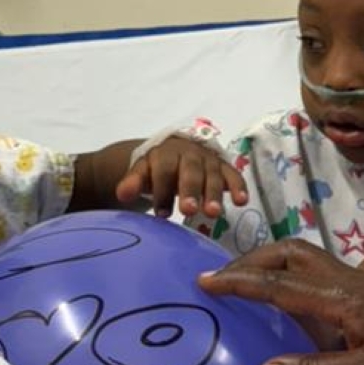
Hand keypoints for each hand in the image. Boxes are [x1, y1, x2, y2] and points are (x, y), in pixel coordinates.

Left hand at [116, 137, 247, 217]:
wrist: (172, 150)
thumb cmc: (156, 168)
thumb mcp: (142, 171)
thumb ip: (132, 182)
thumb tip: (122, 194)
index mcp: (165, 153)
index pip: (163, 170)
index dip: (162, 190)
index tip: (162, 214)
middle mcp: (189, 154)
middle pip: (190, 170)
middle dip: (190, 190)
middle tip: (188, 210)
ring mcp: (208, 160)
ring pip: (212, 174)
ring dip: (214, 193)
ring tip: (213, 213)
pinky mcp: (223, 167)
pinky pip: (233, 175)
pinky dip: (238, 186)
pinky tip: (241, 201)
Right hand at [197, 239, 363, 364]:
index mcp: (340, 299)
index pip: (277, 286)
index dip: (238, 284)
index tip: (204, 283)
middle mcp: (346, 284)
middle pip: (290, 255)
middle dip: (252, 261)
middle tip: (223, 282)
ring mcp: (359, 290)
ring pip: (307, 264)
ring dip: (273, 269)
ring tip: (247, 290)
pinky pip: (322, 282)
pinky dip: (295, 284)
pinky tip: (294, 311)